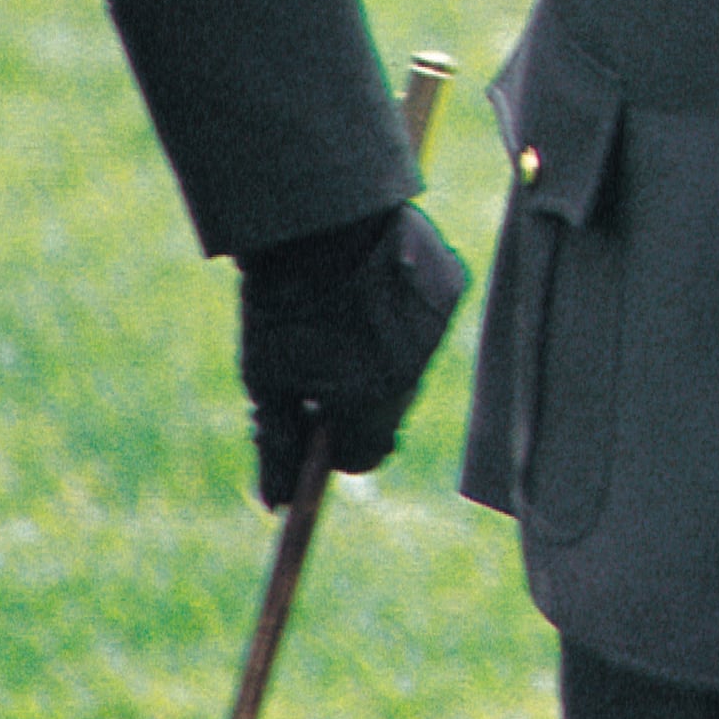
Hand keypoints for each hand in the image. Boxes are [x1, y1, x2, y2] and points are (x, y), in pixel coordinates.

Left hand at [232, 203, 470, 509]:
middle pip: (387, 406)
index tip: (311, 423)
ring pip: (410, 358)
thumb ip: (276, 442)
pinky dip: (404, 307)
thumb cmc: (282, 301)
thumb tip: (277, 504)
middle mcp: (415, 370)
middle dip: (356, 394)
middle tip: (319, 358)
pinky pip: (429, 315)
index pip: (363, 455)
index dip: (332, 447)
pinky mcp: (453, 284)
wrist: (317, 214)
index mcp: (369, 399)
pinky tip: (372, 279)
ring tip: (342, 309)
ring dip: (380, 349)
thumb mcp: (265, 377)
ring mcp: (440, 326)